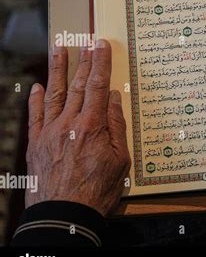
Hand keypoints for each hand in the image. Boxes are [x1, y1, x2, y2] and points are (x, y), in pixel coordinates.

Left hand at [25, 39, 130, 215]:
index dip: (100, 63)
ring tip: (59, 50)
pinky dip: (35, 100)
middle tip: (85, 43)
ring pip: (54, 94)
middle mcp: (69, 123)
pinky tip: (36, 87)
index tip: (101, 45)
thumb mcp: (120, 160)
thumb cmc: (97, 190)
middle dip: (83, 61)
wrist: (64, 214)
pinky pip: (35, 116)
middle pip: (78, 85)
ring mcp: (50, 132)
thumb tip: (115, 100)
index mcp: (93, 125)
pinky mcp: (36, 144)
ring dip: (57, 70)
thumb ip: (117, 127)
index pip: (98, 86)